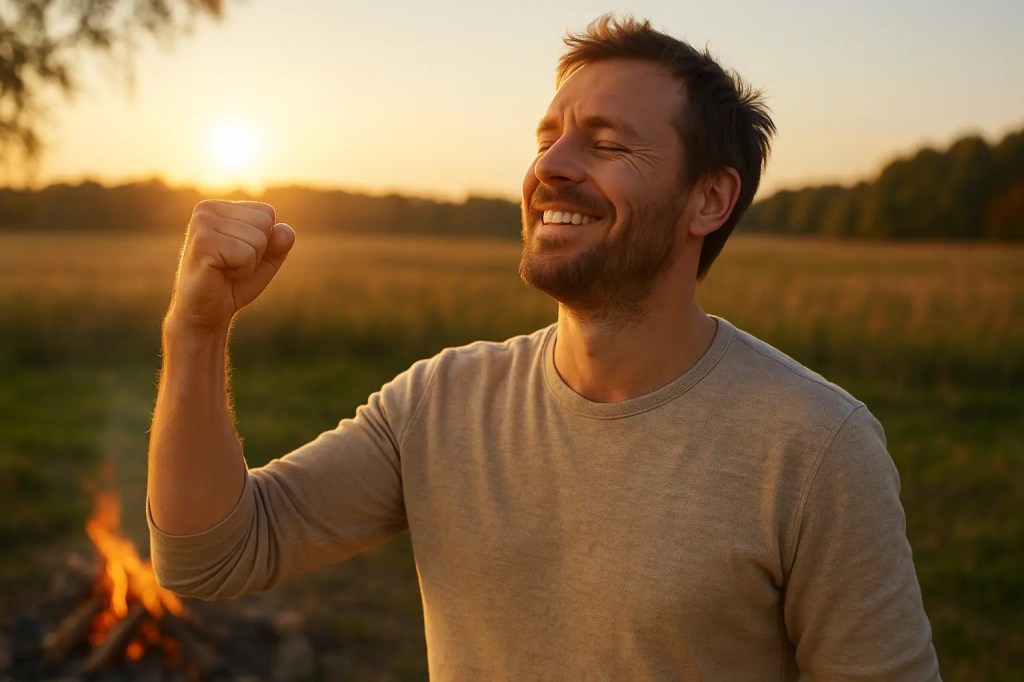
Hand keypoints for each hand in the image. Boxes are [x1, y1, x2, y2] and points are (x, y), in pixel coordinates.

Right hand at [169, 200, 294, 331]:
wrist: (206, 312)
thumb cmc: (233, 283)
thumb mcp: (265, 260)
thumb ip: (279, 243)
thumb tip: (285, 230)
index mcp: (219, 207)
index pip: (267, 213)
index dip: (263, 241)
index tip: (239, 255)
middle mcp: (207, 209)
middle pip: (264, 223)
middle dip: (257, 252)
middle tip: (232, 265)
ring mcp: (202, 223)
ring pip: (258, 239)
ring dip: (249, 263)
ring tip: (225, 270)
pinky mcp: (202, 243)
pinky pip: (246, 254)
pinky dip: (242, 271)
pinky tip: (221, 274)